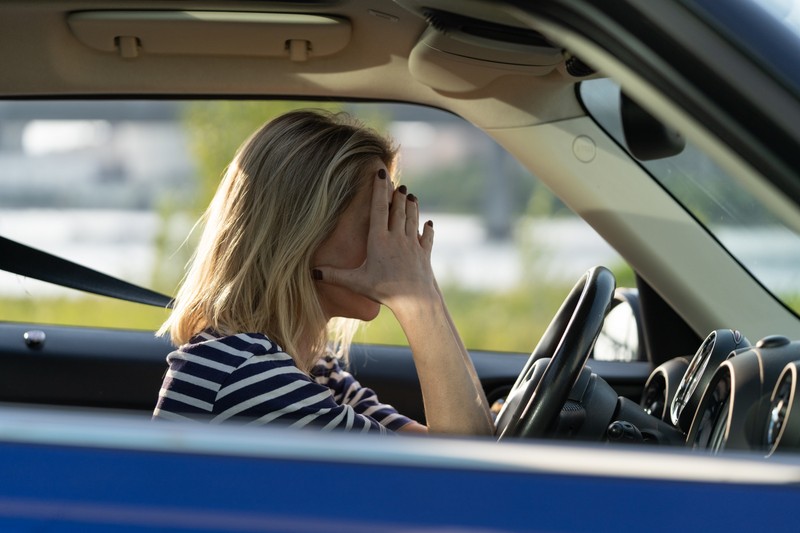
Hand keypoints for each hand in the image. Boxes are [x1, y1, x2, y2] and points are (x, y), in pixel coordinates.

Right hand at [313, 169, 435, 311]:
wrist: (414, 301)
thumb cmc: (383, 291)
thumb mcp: (356, 283)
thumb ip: (335, 276)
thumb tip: (312, 273)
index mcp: (379, 240)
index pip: (378, 209)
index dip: (379, 189)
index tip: (381, 173)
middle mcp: (397, 238)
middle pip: (397, 210)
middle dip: (397, 195)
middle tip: (398, 184)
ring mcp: (412, 245)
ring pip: (412, 219)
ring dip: (412, 206)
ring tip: (411, 195)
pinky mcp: (424, 254)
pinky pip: (426, 238)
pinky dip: (427, 230)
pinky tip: (428, 224)